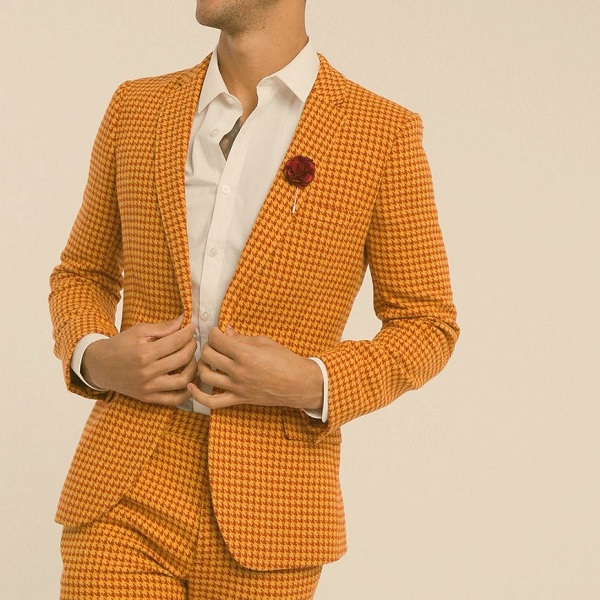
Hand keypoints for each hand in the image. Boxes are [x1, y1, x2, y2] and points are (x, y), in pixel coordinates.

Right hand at [81, 315, 197, 405]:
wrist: (99, 366)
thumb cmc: (120, 345)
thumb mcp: (138, 331)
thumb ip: (162, 327)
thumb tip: (182, 321)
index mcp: (144, 353)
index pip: (176, 341)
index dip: (188, 333)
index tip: (192, 327)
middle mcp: (147, 372)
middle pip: (182, 359)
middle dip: (192, 346)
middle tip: (191, 341)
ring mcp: (148, 388)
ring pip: (183, 380)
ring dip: (194, 367)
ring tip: (191, 359)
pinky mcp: (148, 398)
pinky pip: (175, 399)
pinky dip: (188, 391)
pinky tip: (192, 379)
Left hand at [187, 326, 323, 410]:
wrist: (298, 383)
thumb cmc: (285, 360)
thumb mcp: (264, 342)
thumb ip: (241, 338)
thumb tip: (225, 331)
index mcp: (245, 353)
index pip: (217, 339)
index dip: (214, 332)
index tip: (218, 332)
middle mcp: (238, 371)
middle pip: (208, 355)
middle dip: (208, 346)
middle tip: (214, 344)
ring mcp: (237, 387)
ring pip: (206, 375)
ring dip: (202, 364)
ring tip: (208, 360)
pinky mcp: (238, 399)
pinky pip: (213, 402)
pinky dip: (198, 396)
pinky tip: (192, 387)